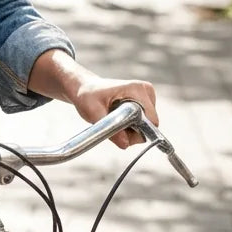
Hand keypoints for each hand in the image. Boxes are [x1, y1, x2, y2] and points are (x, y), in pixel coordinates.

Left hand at [27, 50, 157, 148]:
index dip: (135, 131)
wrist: (80, 87)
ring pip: (145, 129)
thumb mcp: (90, 111)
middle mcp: (147, 91)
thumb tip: (126, 143)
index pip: (151, 122)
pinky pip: (141, 127)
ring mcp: (147, 97)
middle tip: (108, 120)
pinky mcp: (143, 104)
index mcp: (139, 89)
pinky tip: (113, 116)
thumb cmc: (84, 95)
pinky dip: (127, 127)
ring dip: (127, 130)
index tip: (118, 131)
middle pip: (150, 127)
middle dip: (130, 131)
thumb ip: (109, 127)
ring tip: (108, 116)